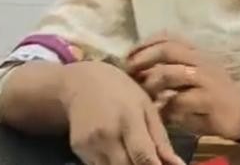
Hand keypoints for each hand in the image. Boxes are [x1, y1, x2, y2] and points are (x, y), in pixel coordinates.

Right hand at [59, 61, 185, 164]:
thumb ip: (161, 139)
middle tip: (150, 162)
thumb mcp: (147, 107)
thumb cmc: (122, 91)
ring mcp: (89, 144)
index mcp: (129, 119)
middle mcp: (107, 134)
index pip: (143, 156)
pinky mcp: (78, 149)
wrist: (83, 82)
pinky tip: (120, 154)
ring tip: (136, 159)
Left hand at [125, 35, 239, 140]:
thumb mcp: (194, 78)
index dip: (146, 43)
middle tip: (129, 71)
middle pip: (168, 49)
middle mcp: (201, 61)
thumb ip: (171, 70)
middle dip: (144, 58)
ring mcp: (206, 79)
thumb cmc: (213, 95)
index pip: (169, 37)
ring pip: (172, 73)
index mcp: (196, 53)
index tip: (129, 54)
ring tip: (142, 93)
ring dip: (152, 82)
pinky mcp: (209, 99)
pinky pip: (181, 100)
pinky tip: (160, 114)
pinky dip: (166, 107)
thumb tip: (138, 71)